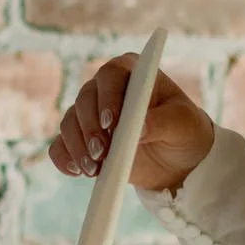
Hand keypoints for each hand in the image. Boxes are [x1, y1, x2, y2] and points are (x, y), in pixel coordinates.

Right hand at [50, 56, 214, 196]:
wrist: (176, 159)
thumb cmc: (184, 130)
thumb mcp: (183, 124)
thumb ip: (163, 122)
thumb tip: (138, 128)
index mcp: (132, 72)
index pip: (111, 75)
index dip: (107, 96)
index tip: (111, 122)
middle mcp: (106, 88)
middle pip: (85, 99)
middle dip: (91, 128)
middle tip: (102, 153)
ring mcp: (90, 114)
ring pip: (70, 122)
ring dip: (78, 146)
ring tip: (94, 169)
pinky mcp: (82, 139)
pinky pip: (61, 145)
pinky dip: (64, 158)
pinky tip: (77, 171)